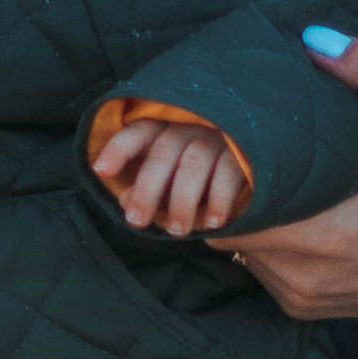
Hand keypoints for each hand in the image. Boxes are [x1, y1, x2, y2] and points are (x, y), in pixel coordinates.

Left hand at [90, 113, 251, 237]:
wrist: (256, 168)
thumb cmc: (202, 175)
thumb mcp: (171, 183)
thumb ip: (148, 190)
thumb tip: (123, 202)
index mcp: (168, 129)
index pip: (139, 132)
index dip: (119, 149)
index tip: (101, 171)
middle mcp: (191, 127)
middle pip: (163, 153)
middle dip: (147, 189)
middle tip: (137, 221)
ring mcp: (219, 136)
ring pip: (194, 164)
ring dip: (182, 201)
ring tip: (177, 232)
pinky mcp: (246, 150)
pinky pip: (228, 173)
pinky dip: (218, 200)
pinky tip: (212, 223)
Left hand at [208, 32, 357, 317]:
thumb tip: (316, 40)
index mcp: (327, 235)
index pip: (232, 202)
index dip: (227, 164)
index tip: (242, 133)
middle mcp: (302, 275)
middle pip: (227, 224)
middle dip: (232, 183)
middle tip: (253, 144)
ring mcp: (302, 297)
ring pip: (241, 246)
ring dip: (249, 211)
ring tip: (273, 172)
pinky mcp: (308, 307)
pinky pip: (262, 266)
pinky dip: (267, 236)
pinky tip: (293, 207)